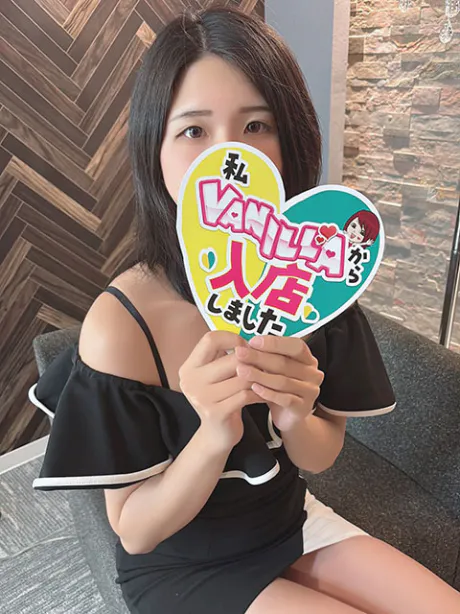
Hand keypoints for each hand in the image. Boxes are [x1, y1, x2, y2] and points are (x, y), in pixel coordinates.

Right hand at [179, 331, 260, 448]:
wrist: (216, 435)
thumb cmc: (221, 398)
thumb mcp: (216, 375)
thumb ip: (224, 357)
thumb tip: (251, 338)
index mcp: (189, 367)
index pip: (210, 339)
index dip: (232, 339)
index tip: (246, 346)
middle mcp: (190, 381)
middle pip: (231, 358)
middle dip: (253, 360)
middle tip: (266, 363)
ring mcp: (202, 398)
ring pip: (242, 377)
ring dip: (260, 377)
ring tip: (269, 377)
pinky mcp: (216, 413)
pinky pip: (246, 395)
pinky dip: (260, 393)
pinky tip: (266, 394)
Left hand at [235, 335, 323, 431]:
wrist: (288, 416)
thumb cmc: (280, 387)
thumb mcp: (275, 369)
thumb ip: (266, 356)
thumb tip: (244, 345)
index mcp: (308, 359)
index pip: (295, 346)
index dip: (274, 343)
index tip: (252, 341)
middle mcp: (313, 373)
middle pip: (285, 363)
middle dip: (259, 357)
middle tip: (240, 353)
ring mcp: (310, 391)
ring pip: (283, 381)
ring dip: (259, 375)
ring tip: (241, 370)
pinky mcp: (303, 408)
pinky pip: (284, 399)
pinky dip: (267, 393)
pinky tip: (253, 388)